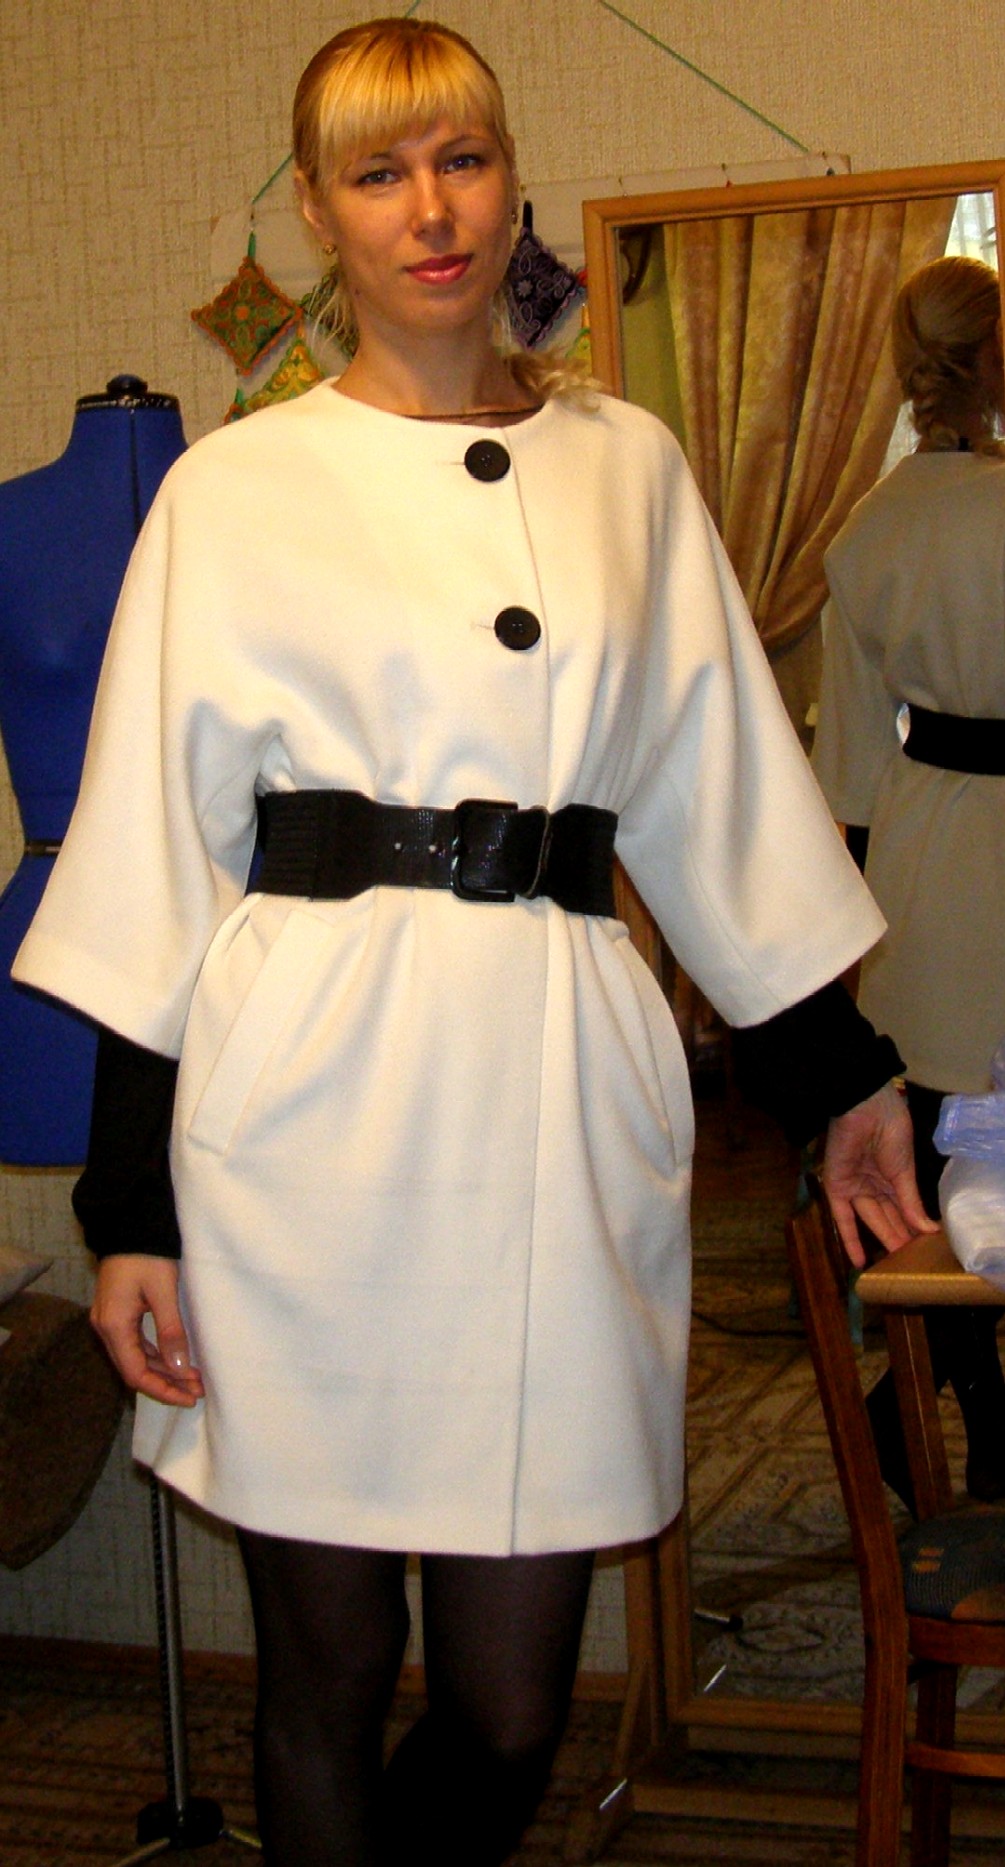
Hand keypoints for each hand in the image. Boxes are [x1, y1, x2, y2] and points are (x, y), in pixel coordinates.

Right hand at [91, 1255, 203, 1406]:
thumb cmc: (147, 1255)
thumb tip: (180, 1369)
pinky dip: (156, 1355)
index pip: (136, 1373)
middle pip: (134, 1369)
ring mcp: (110, 1320)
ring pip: (136, 1357)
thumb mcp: (163, 1292)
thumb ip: (171, 1332)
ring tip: (193, 1378)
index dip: (162, 1390)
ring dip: (163, 1370)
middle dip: (166, 1382)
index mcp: (113, 1326)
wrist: (130, 1224)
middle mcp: (106, 1328)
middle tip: (198, 1390)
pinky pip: (136, 1343)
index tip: (188, 1397)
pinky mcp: (118, 1313)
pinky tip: (177, 1360)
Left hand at [821, 1080, 940, 1266]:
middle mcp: (874, 1183)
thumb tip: (929, 1230)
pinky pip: (843, 1218)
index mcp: (894, 1175)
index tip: (925, 1250)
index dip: (913, 1228)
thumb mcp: (905, 1171)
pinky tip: (859, 1261)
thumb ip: (910, 1203)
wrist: (864, 1109)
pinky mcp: (837, 1188)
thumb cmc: (890, 1131)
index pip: (904, 1208)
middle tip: (911, 1263)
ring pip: (870, 1219)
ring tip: (893, 1267)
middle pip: (888, 1217)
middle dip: (899, 1237)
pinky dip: (850, 1239)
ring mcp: (855, 1186)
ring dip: (881, 1240)